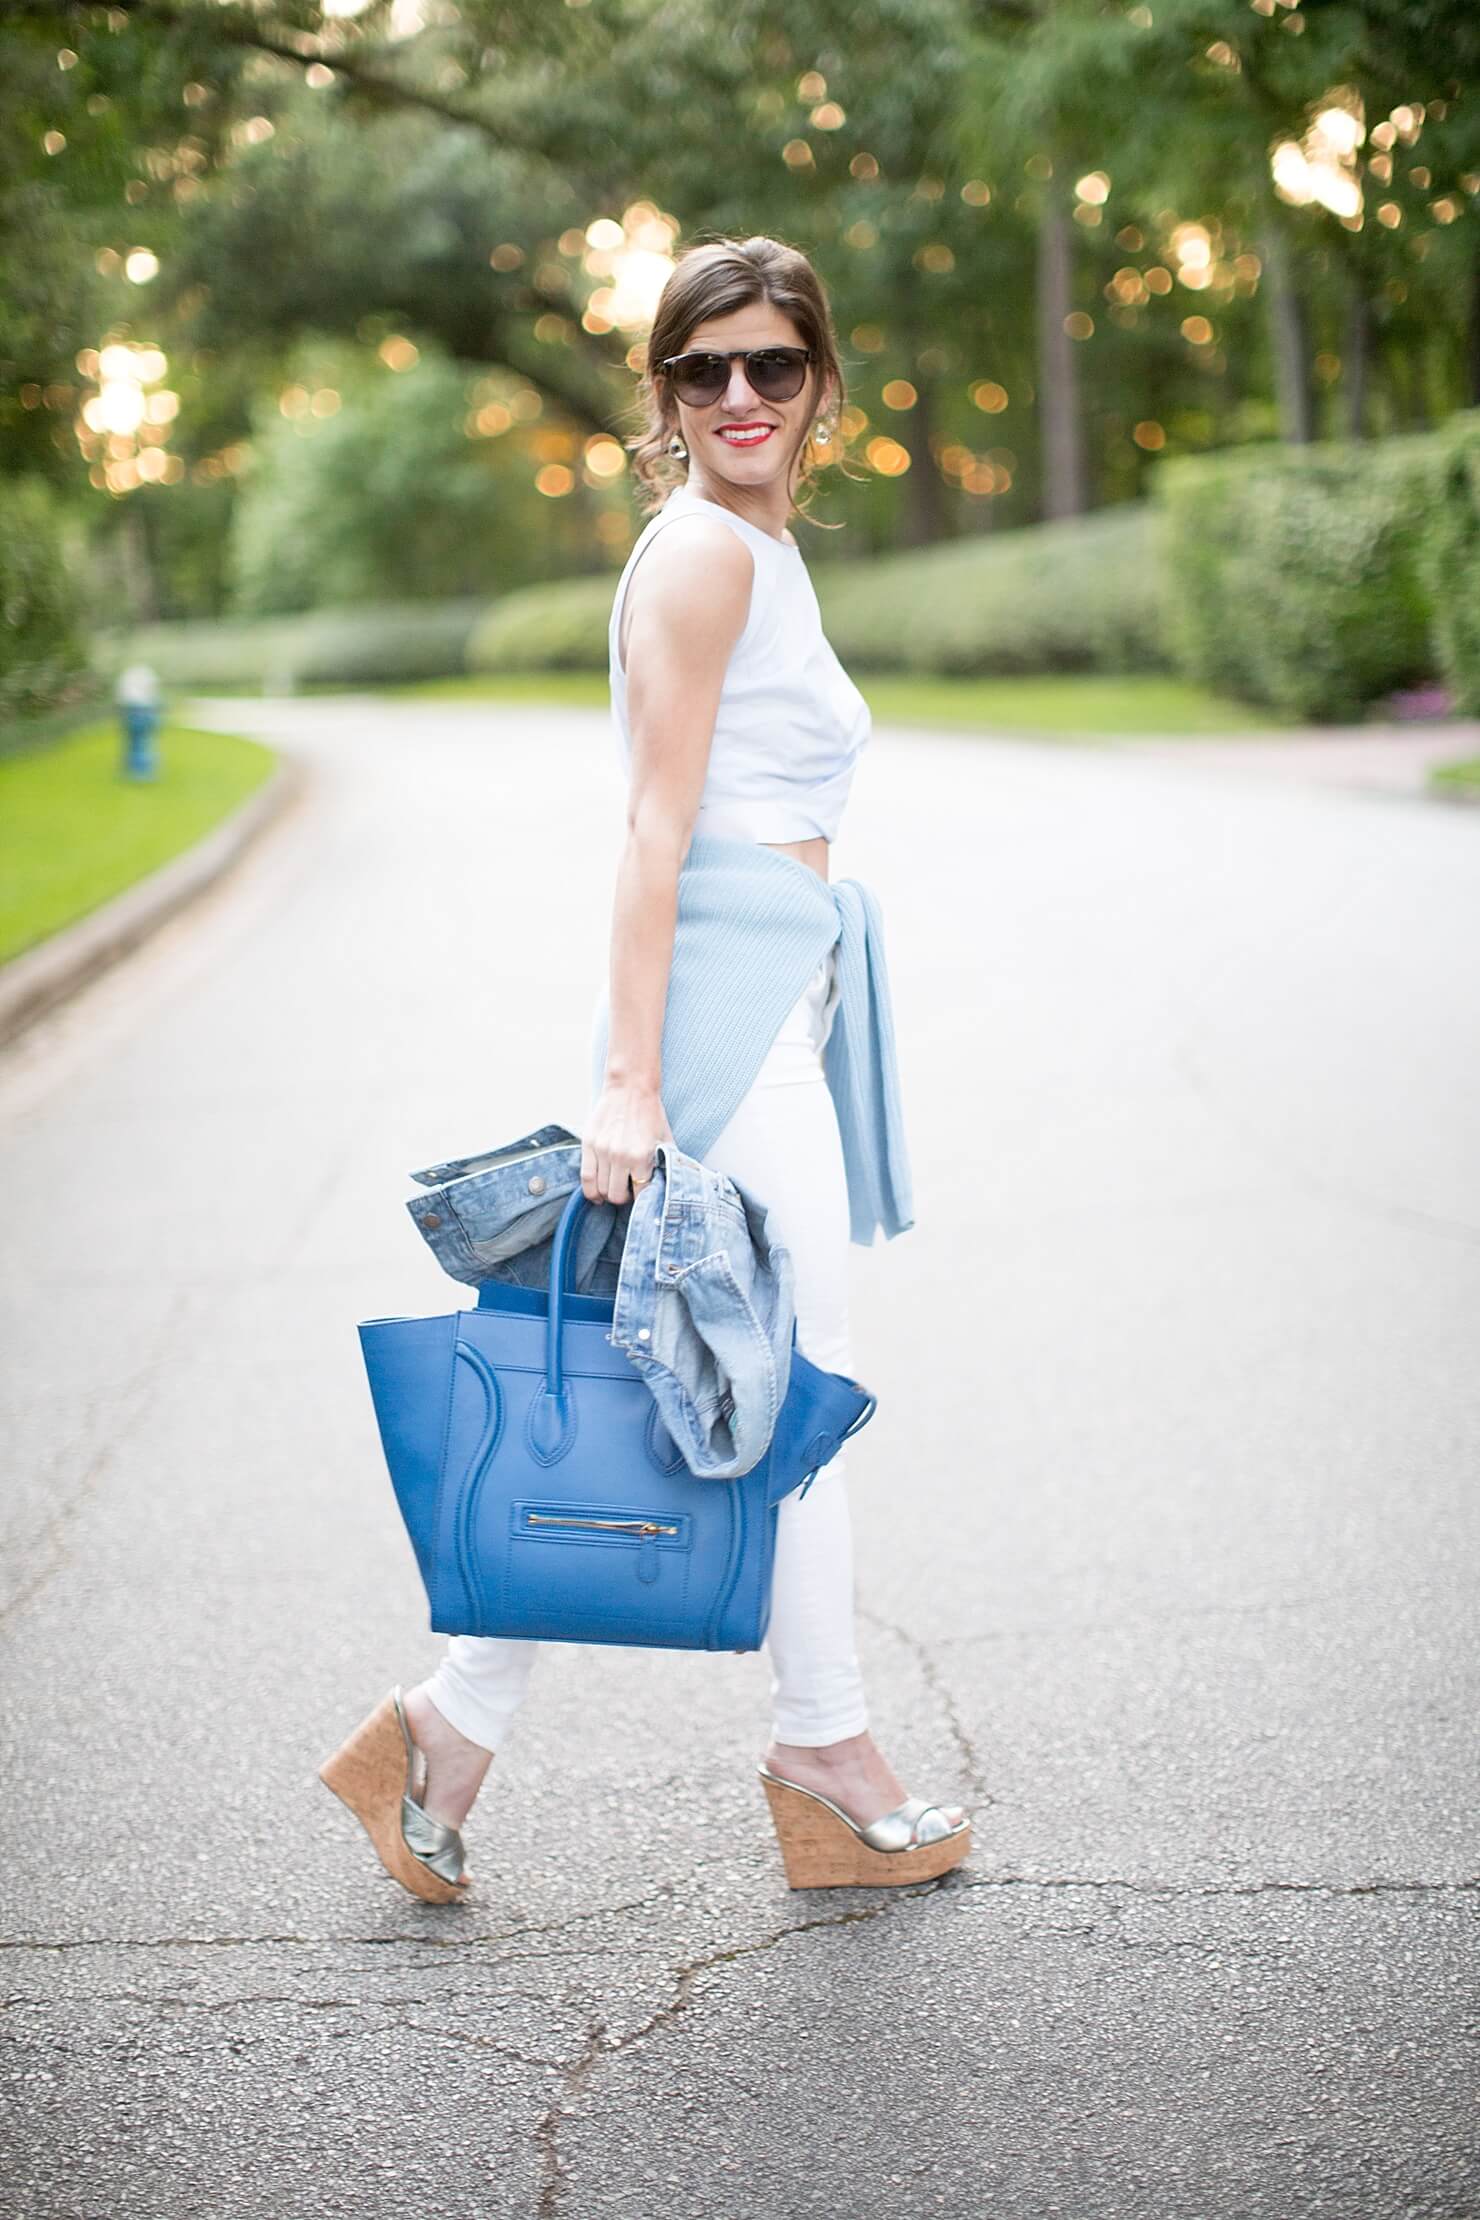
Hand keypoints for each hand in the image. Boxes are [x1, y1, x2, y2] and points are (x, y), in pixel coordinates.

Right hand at [581, 1080, 673, 1203]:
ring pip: (600, 1189)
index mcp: (642, 1156)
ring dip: (607, 1194)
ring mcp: (602, 1150)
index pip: (640, 1193)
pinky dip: (590, 1191)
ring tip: (613, 1189)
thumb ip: (666, 1163)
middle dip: (623, 1199)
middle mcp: (620, 1156)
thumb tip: (668, 1186)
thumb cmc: (649, 1113)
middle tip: (627, 1193)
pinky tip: (596, 1194)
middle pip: (617, 1196)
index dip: (642, 1199)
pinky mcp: (589, 1144)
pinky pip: (586, 1177)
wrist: (630, 1089)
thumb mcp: (665, 1140)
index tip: (642, 1197)